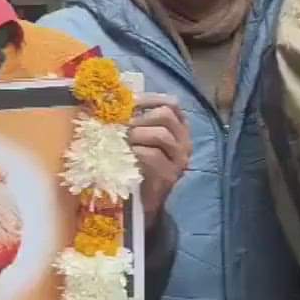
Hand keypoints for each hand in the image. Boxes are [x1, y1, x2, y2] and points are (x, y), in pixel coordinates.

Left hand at [129, 93, 190, 228]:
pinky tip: (125, 154)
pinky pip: (153, 156)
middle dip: (140, 117)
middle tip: (122, 124)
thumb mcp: (139, 138)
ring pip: (161, 134)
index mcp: (178, 128)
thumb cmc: (137, 164)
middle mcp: (184, 141)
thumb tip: (115, 100)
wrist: (141, 201)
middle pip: (166, 115)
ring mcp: (179, 159)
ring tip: (122, 139)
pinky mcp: (169, 175)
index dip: (150, 99)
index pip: (172, 104)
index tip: (129, 102)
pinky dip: (136, 152)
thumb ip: (135, 120)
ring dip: (137, 134)